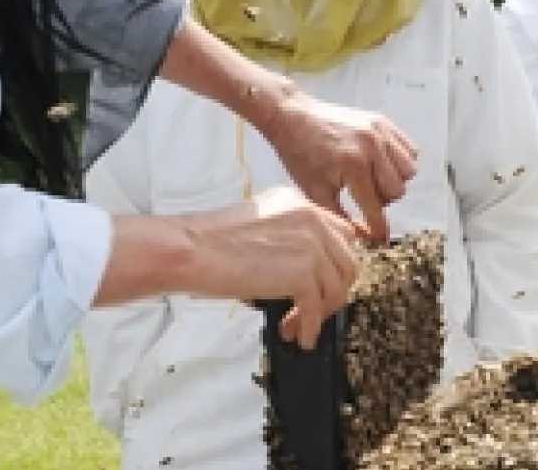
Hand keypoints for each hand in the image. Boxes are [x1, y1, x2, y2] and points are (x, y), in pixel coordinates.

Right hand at [175, 187, 362, 348]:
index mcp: (299, 203)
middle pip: (347, 260)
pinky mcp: (302, 273)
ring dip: (320, 312)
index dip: (335, 265)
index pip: (340, 234)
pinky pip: (317, 307)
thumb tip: (303, 270)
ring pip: (336, 287)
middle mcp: (311, 217)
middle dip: (334, 290)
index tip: (326, 285)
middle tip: (316, 310)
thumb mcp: (259, 225)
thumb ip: (288, 237)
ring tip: (297, 327)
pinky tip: (299, 335)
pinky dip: (309, 326)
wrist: (191, 251)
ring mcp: (311, 244)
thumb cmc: (210, 244)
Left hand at [260, 93, 417, 240]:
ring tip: (375, 179)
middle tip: (366, 196)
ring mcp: (380, 131)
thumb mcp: (315, 192)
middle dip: (384, 200)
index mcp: (353, 166)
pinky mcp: (383, 122)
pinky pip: (409, 149)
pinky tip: (381, 164)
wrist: (293, 116)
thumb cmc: (300, 155)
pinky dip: (400, 162)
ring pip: (409, 171)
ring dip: (395, 181)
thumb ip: (341, 218)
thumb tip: (365, 238)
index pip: (375, 207)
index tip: (380, 238)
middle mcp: (372, 146)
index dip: (378, 228)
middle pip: (398, 190)